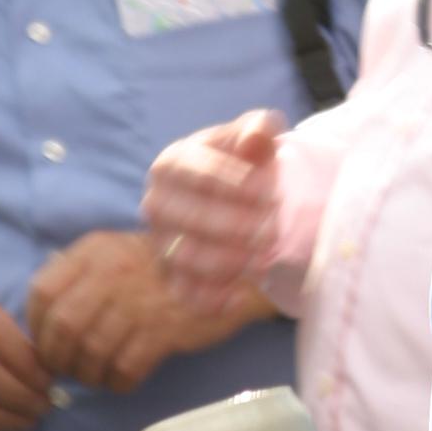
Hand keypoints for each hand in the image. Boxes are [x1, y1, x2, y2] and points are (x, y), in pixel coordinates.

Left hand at [27, 228, 252, 390]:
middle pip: (63, 327)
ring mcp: (139, 302)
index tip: (46, 342)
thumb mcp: (116, 252)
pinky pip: (125, 369)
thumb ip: (80, 272)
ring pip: (91, 353)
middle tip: (66, 369)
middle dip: (57, 357)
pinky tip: (120, 379)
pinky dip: (116, 382)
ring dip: (86, 374)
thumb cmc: (162, 267)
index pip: (43, 291)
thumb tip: (42, 310)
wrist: (227, 269)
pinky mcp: (164, 330)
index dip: (36, 325)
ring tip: (94, 376)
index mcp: (95, 252)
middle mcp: (113, 273)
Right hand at [143, 110, 285, 314]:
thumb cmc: (245, 162)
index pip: (199, 174)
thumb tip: (256, 138)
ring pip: (185, 258)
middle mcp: (157, 203)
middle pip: (189, 218)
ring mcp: (162, 241)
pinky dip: (211, 300)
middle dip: (235, 226)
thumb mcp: (255, 137)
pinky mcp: (172, 275)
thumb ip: (258, 130)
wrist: (241, 194)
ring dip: (228, 261)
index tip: (272, 193)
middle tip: (274, 230)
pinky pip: (184, 294)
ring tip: (266, 258)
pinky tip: (241, 294)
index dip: (237, 185)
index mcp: (172, 164)